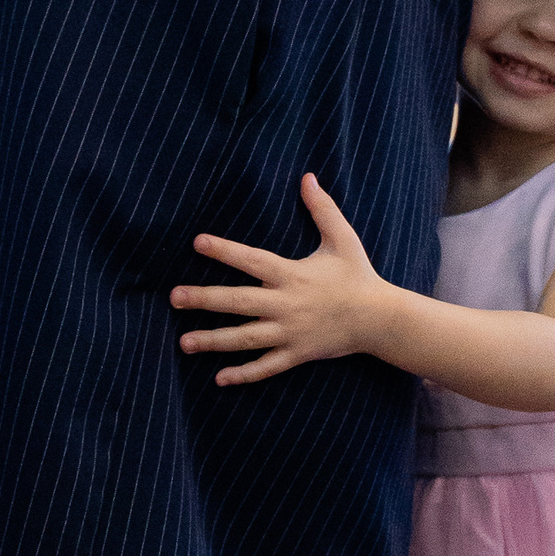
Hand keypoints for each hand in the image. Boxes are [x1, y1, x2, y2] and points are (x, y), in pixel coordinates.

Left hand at [171, 174, 386, 385]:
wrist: (380, 319)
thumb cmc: (358, 275)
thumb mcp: (342, 239)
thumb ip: (322, 209)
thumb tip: (307, 177)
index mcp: (293, 275)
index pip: (253, 261)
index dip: (226, 251)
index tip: (197, 243)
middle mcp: (287, 305)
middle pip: (239, 302)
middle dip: (205, 299)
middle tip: (174, 296)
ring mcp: (291, 333)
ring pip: (246, 338)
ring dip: (214, 340)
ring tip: (184, 342)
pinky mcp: (297, 353)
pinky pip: (267, 366)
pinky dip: (244, 374)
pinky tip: (220, 378)